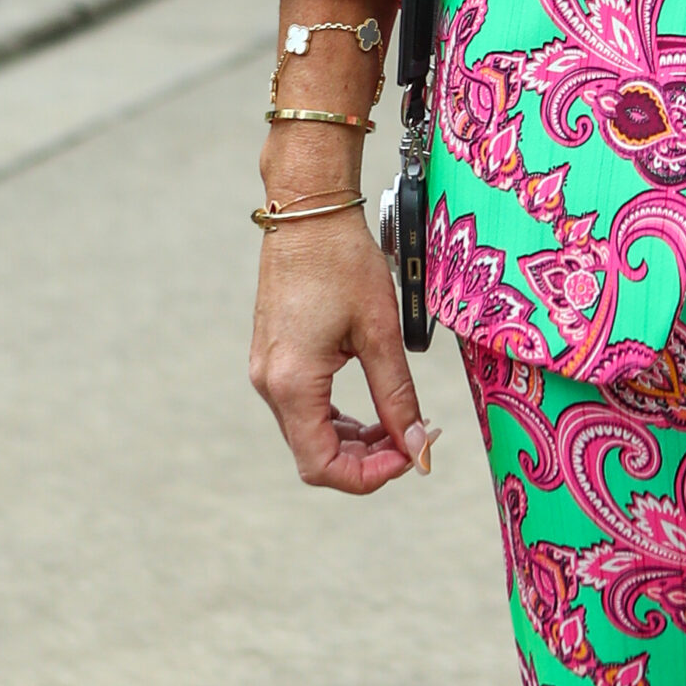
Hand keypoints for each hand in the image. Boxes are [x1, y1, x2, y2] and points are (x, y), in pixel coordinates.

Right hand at [249, 200, 435, 495]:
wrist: (309, 209)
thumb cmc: (343, 261)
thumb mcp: (380, 330)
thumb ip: (397, 394)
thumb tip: (417, 446)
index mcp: (291, 384)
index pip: (323, 466)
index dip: (370, 475)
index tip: (412, 456)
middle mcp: (270, 384)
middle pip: (315, 455)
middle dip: (368, 458)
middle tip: (414, 438)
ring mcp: (267, 370)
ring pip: (310, 432)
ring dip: (355, 439)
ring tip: (400, 421)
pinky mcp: (274, 355)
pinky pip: (304, 406)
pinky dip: (338, 416)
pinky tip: (373, 404)